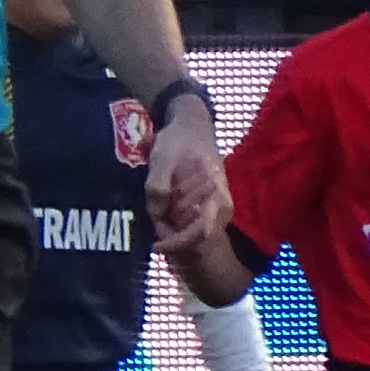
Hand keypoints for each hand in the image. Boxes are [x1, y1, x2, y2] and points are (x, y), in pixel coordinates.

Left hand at [144, 102, 229, 261]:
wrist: (190, 125)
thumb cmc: (179, 140)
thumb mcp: (163, 158)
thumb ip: (159, 186)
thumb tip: (156, 214)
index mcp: (216, 196)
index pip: (201, 233)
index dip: (178, 244)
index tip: (155, 245)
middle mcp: (219, 207)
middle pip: (196, 237)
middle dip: (171, 237)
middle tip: (150, 227)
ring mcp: (213, 207)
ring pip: (192, 232)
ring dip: (171, 230)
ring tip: (154, 216)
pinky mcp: (204, 205)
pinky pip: (189, 223)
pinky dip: (173, 223)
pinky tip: (160, 212)